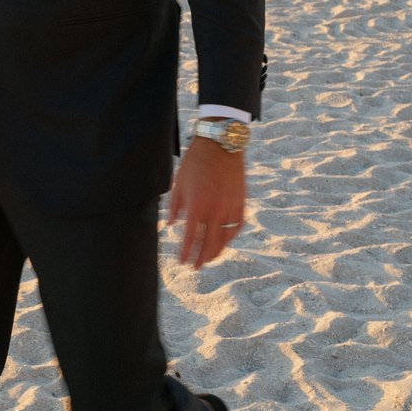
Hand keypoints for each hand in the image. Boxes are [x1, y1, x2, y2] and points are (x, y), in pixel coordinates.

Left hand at [167, 138, 244, 268]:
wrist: (221, 143)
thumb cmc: (195, 161)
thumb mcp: (178, 182)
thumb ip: (174, 206)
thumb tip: (170, 225)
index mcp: (196, 204)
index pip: (189, 236)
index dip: (185, 252)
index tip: (181, 262)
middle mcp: (214, 208)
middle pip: (208, 242)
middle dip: (200, 257)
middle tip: (195, 267)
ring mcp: (230, 206)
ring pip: (224, 238)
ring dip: (216, 251)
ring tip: (209, 258)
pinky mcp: (241, 202)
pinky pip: (237, 226)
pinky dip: (230, 236)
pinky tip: (224, 241)